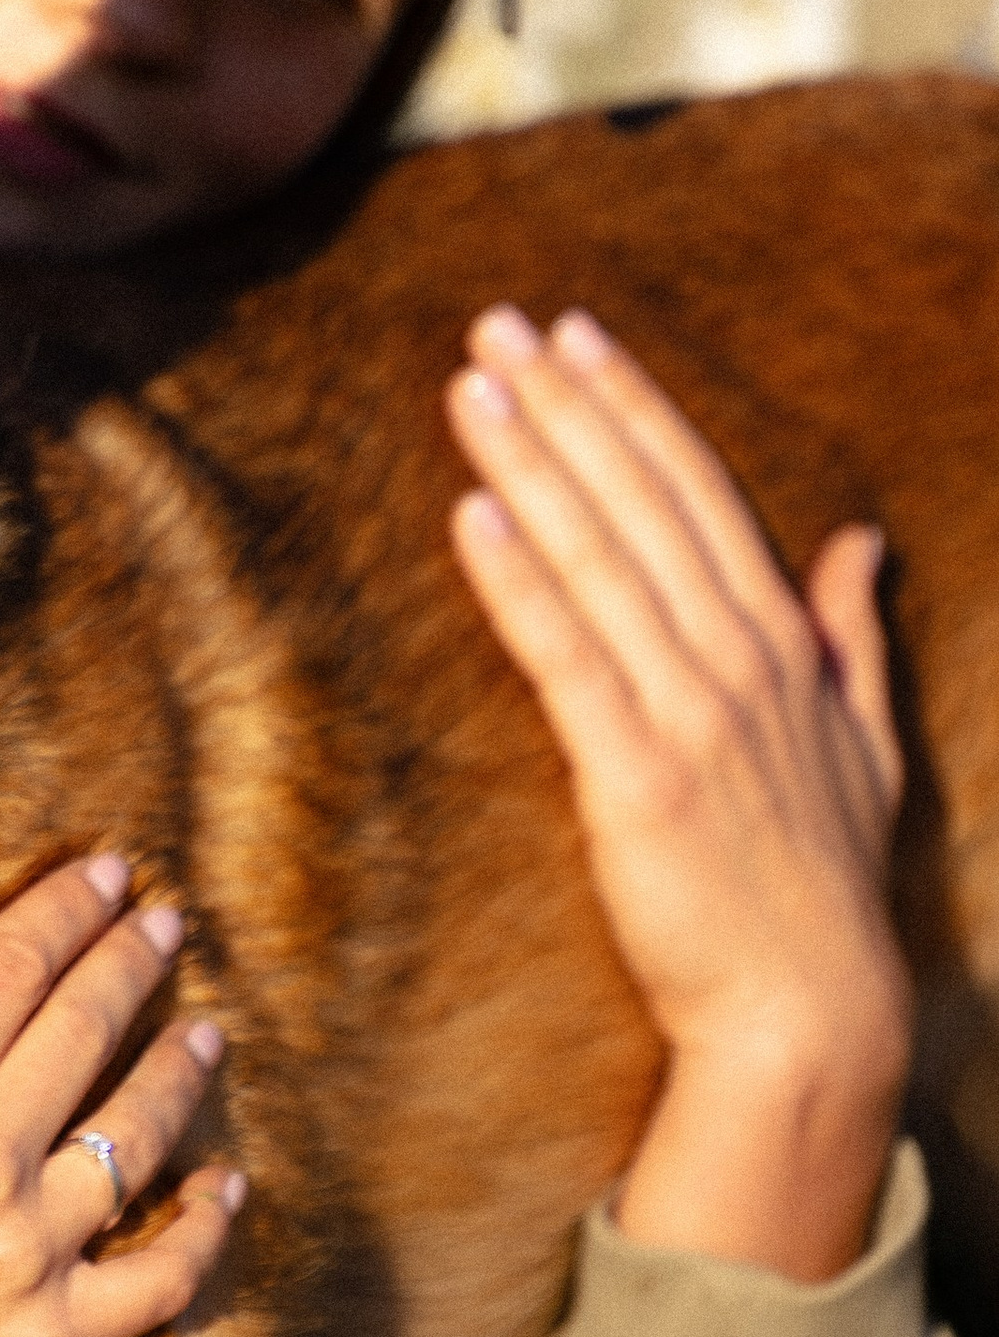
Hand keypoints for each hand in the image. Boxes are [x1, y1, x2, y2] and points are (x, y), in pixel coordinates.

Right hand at [0, 855, 242, 1336]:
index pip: (14, 967)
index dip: (67, 910)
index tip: (106, 873)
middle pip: (85, 1029)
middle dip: (134, 961)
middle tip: (169, 922)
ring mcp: (23, 1249)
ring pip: (136, 1137)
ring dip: (180, 1074)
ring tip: (208, 1033)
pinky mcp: (45, 1333)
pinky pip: (158, 1278)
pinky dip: (203, 1230)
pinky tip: (227, 1186)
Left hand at [447, 302, 908, 1280]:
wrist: (811, 1014)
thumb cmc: (825, 887)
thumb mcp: (866, 744)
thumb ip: (853, 634)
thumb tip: (860, 538)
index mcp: (784, 644)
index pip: (698, 495)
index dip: (634, 408)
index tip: (578, 334)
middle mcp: (740, 660)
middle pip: (640, 504)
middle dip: (567, 406)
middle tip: (497, 322)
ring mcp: (691, 715)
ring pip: (599, 560)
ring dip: (532, 466)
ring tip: (470, 386)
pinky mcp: (636, 777)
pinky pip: (569, 658)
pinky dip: (521, 581)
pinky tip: (473, 515)